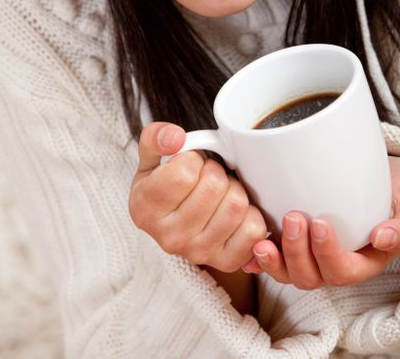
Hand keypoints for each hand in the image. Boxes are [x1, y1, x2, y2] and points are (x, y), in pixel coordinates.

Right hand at [129, 122, 266, 271]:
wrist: (175, 222)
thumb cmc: (164, 186)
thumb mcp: (150, 158)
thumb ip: (154, 138)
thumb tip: (175, 138)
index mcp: (145, 209)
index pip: (184, 172)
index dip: (193, 160)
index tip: (188, 166)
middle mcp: (169, 237)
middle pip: (214, 186)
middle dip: (215, 171)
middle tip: (206, 178)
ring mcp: (197, 252)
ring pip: (237, 205)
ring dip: (234, 189)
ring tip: (220, 193)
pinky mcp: (225, 262)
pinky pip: (253, 230)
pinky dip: (252, 214)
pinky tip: (234, 211)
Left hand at [243, 156, 399, 288]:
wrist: (382, 173)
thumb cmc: (399, 190)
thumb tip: (384, 239)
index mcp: (364, 260)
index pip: (343, 271)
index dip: (328, 255)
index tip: (320, 223)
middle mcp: (334, 261)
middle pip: (310, 277)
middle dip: (297, 253)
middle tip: (293, 217)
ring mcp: (311, 253)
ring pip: (288, 273)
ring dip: (274, 260)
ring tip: (264, 237)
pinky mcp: (293, 238)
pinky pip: (273, 258)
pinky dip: (257, 257)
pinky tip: (249, 245)